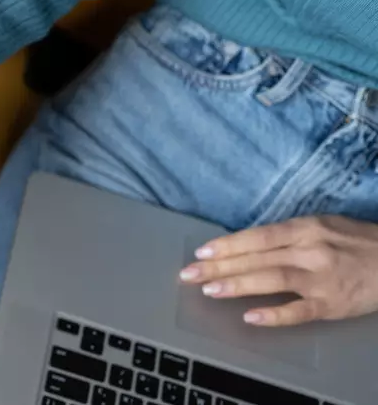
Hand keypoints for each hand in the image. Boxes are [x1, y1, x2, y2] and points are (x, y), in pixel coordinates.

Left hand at [179, 215, 377, 326]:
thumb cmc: (355, 242)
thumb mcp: (320, 226)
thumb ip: (286, 235)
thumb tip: (245, 244)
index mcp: (305, 229)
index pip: (258, 237)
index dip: (228, 245)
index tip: (201, 253)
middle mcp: (310, 251)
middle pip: (257, 258)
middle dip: (220, 267)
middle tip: (189, 275)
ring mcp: (321, 279)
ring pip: (272, 281)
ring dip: (238, 285)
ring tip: (210, 290)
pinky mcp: (332, 304)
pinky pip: (299, 311)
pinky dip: (274, 315)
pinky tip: (250, 317)